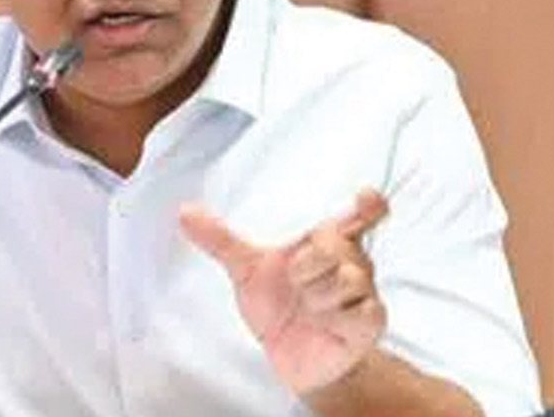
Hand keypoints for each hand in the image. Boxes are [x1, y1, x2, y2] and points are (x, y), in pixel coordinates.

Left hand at [179, 189, 388, 398]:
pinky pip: (365, 312)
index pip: (358, 213)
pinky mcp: (368, 324)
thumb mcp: (247, 271)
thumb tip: (185, 212)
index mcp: (327, 241)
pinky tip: (326, 323)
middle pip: (336, 243)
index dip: (366, 204)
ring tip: (307, 306)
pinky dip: (339, 317)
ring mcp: (363, 292)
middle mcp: (351, 261)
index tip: (366, 198)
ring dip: (318, 295)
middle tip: (295, 281)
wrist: (293, 356)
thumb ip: (221, 240)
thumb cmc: (279, 306)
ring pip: (350, 278)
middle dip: (307, 263)